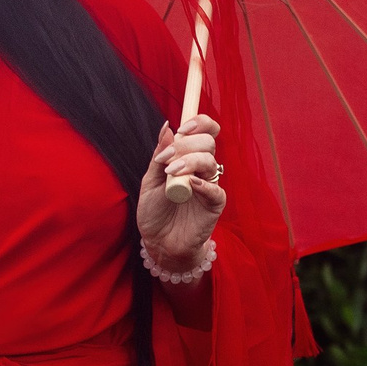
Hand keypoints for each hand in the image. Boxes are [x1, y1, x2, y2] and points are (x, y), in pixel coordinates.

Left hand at [137, 113, 225, 265]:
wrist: (158, 241)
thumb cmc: (154, 211)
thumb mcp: (150, 180)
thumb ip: (160, 155)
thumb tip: (166, 127)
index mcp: (188, 157)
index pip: (205, 130)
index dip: (199, 123)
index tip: (183, 128)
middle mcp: (202, 168)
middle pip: (208, 142)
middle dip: (187, 145)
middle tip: (168, 159)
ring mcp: (209, 185)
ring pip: (210, 161)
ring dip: (189, 162)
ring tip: (171, 173)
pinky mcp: (215, 204)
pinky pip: (216, 189)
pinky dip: (204, 185)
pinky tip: (190, 186)